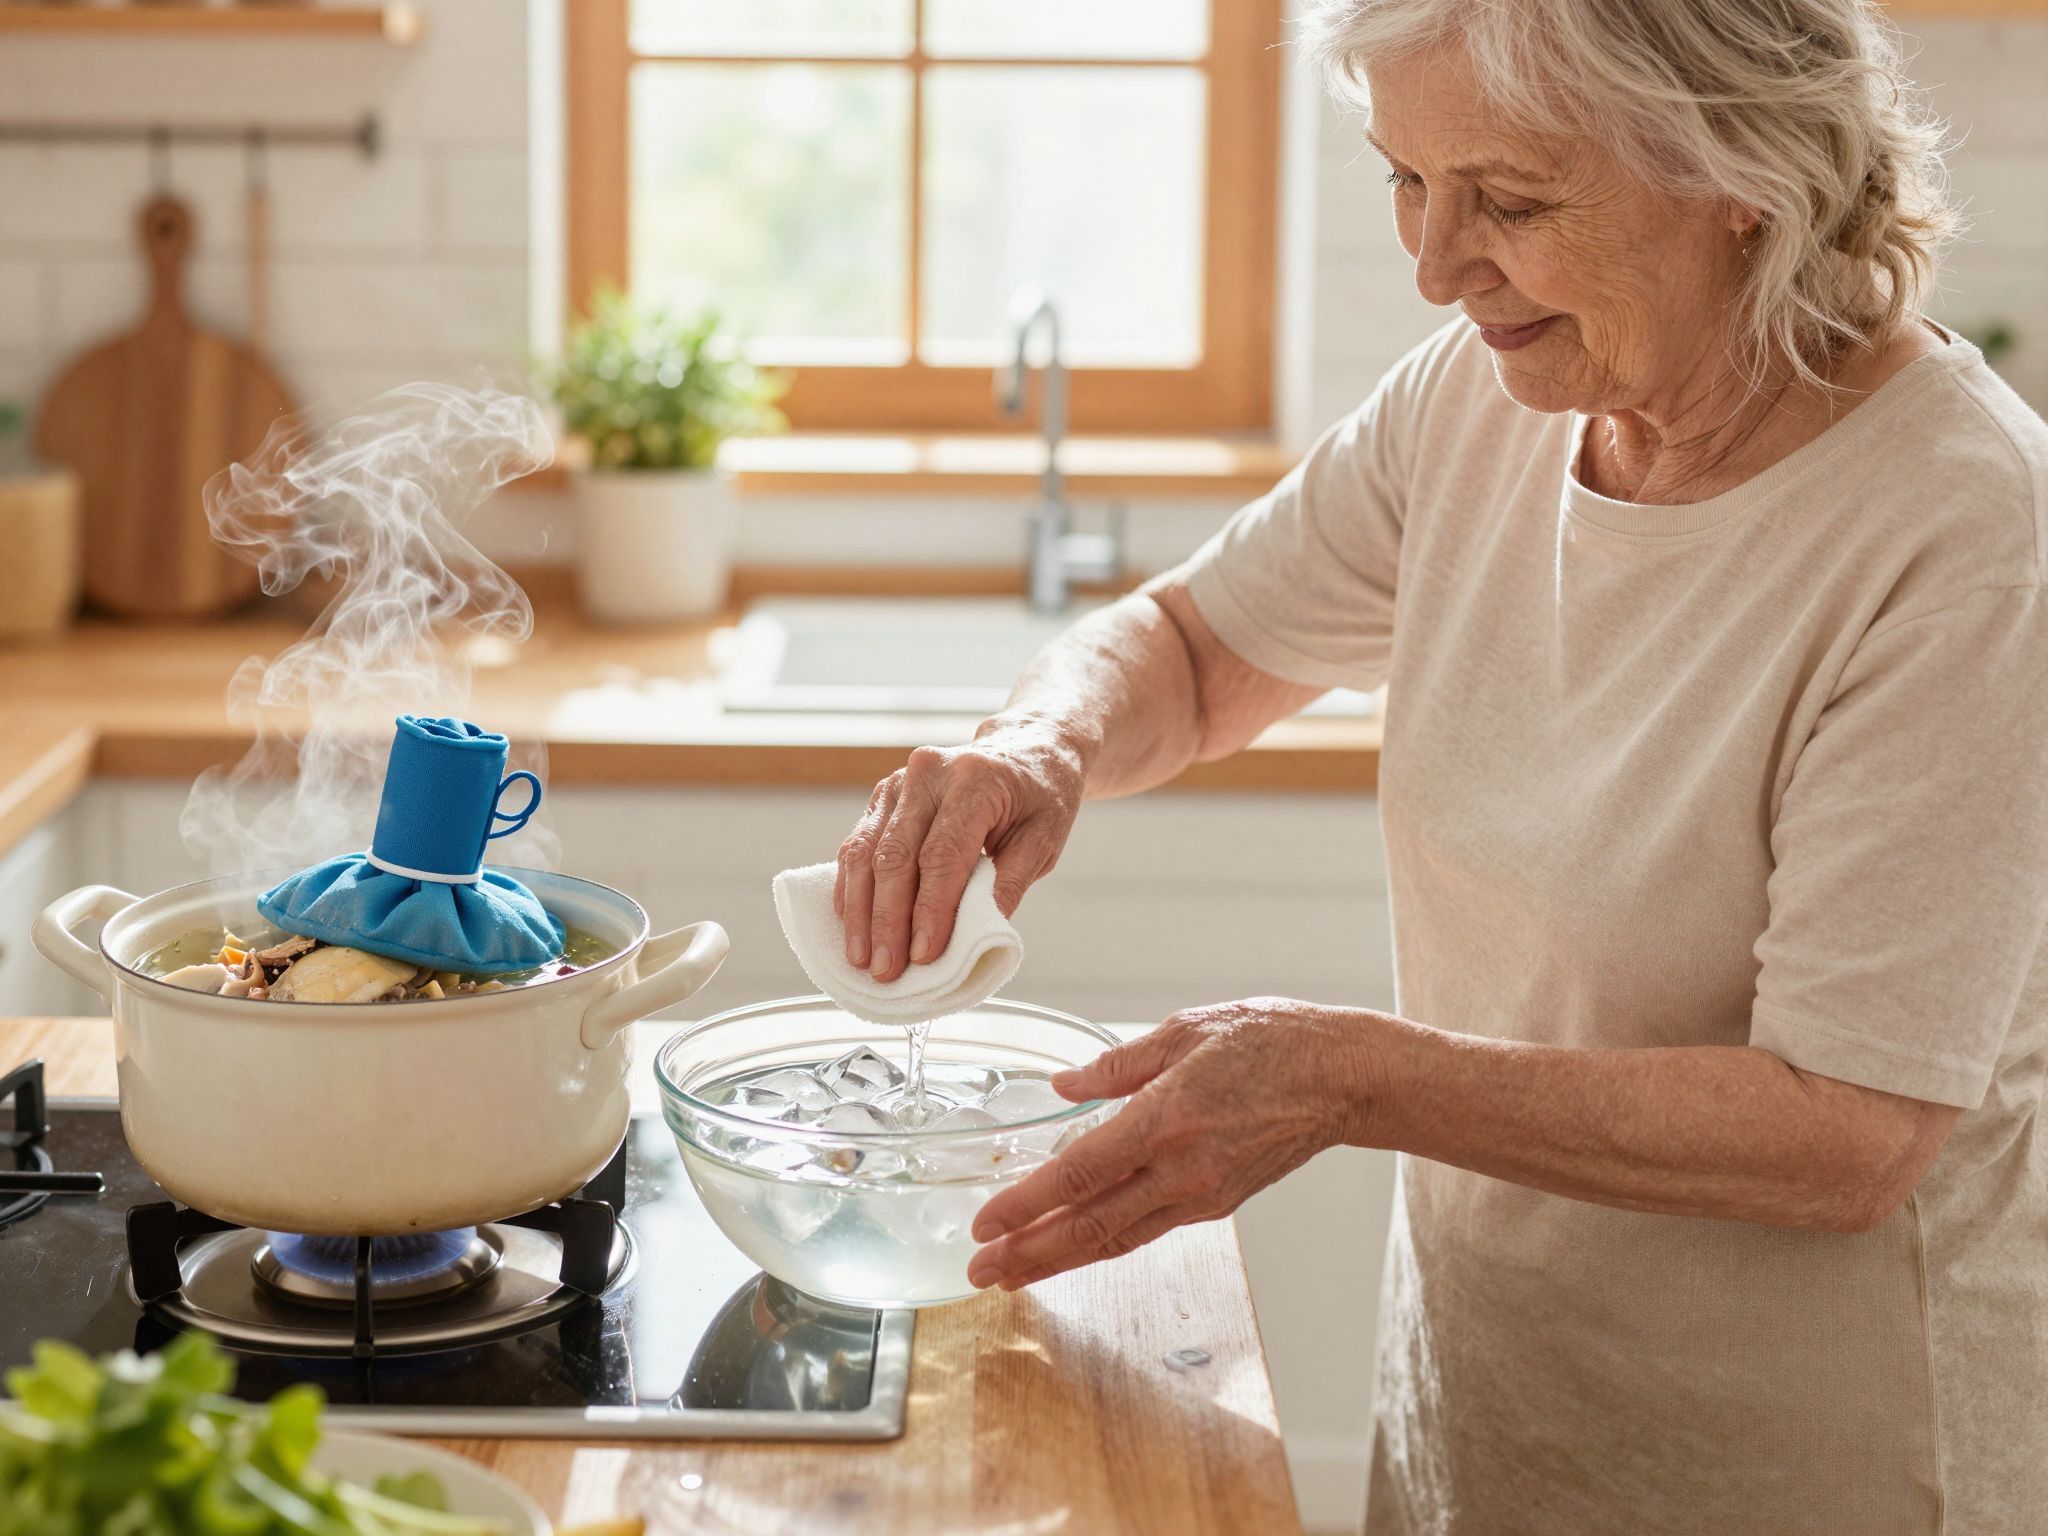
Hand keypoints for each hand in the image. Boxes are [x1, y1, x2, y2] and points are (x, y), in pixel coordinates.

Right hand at [836, 723, 1087, 982]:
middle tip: (885, 970)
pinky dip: (852, 890)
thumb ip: (1009, 884)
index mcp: (975, 779)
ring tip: (860, 958)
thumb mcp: (1044, 840)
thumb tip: (975, 936)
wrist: (1024, 748)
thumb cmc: (1040, 798)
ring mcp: (898, 783)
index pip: (943, 854)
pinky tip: (852, 926)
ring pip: (864, 852)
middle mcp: (928, 774)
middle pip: (895, 855)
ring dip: (860, 911)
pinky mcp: (882, 797)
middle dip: (888, 920)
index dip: (930, 909)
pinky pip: (856, 846)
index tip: (923, 955)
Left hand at [965, 998, 1381, 1290]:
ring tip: (1011, 1274)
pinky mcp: (1217, 1203)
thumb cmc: (1271, 1041)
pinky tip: (1073, 1246)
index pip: (1078, 1173)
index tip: (984, 1224)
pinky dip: (1103, 1243)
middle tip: (978, 1272)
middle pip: (1089, 1224)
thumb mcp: (1185, 1029)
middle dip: (1028, 1253)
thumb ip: (1116, 1065)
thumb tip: (1063, 1086)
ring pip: (1116, 1238)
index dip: (1025, 1205)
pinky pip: (1147, 1229)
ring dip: (1058, 1260)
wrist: (1343, 1078)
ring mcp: (1201, 1193)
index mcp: (1166, 1119)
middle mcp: (1181, 1169)